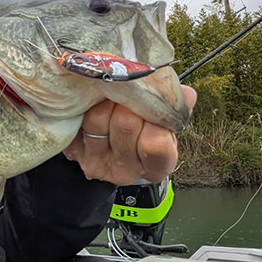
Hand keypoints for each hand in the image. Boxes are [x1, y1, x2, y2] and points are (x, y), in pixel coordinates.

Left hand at [62, 86, 196, 185]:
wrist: (107, 145)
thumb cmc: (142, 130)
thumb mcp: (163, 123)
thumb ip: (174, 109)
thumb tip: (187, 94)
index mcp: (157, 165)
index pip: (157, 146)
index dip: (154, 118)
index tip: (153, 102)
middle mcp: (126, 170)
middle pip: (126, 124)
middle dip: (129, 102)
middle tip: (130, 91)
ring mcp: (97, 163)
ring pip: (99, 118)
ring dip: (107, 100)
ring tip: (112, 96)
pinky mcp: (74, 151)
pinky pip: (80, 119)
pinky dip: (88, 104)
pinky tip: (95, 102)